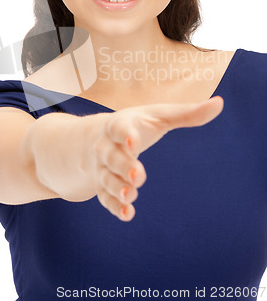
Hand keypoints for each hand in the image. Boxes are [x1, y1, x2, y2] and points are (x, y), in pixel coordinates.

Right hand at [92, 96, 223, 221]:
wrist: (98, 138)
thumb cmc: (137, 125)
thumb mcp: (158, 116)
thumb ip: (186, 113)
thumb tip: (219, 103)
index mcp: (119, 124)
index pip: (119, 127)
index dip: (125, 135)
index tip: (134, 143)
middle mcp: (106, 146)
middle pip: (111, 156)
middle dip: (123, 166)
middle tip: (139, 177)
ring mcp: (102, 167)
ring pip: (106, 179)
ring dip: (117, 188)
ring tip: (132, 196)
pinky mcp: (102, 185)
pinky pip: (104, 197)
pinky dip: (114, 206)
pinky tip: (127, 213)